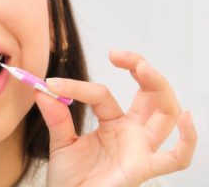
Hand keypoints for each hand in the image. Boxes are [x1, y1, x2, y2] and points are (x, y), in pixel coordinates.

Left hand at [35, 51, 196, 186]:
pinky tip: (185, 118)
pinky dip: (187, 140)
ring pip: (165, 113)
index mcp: (112, 122)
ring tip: (142, 68)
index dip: (77, 87)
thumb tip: (43, 90)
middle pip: (149, 94)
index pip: (103, 94)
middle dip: (141, 69)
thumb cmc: (70, 179)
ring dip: (159, 87)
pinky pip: (177, 158)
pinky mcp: (144, 168)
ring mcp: (140, 147)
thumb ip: (56, 117)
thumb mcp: (62, 143)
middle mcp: (131, 132)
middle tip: (119, 55)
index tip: (51, 84)